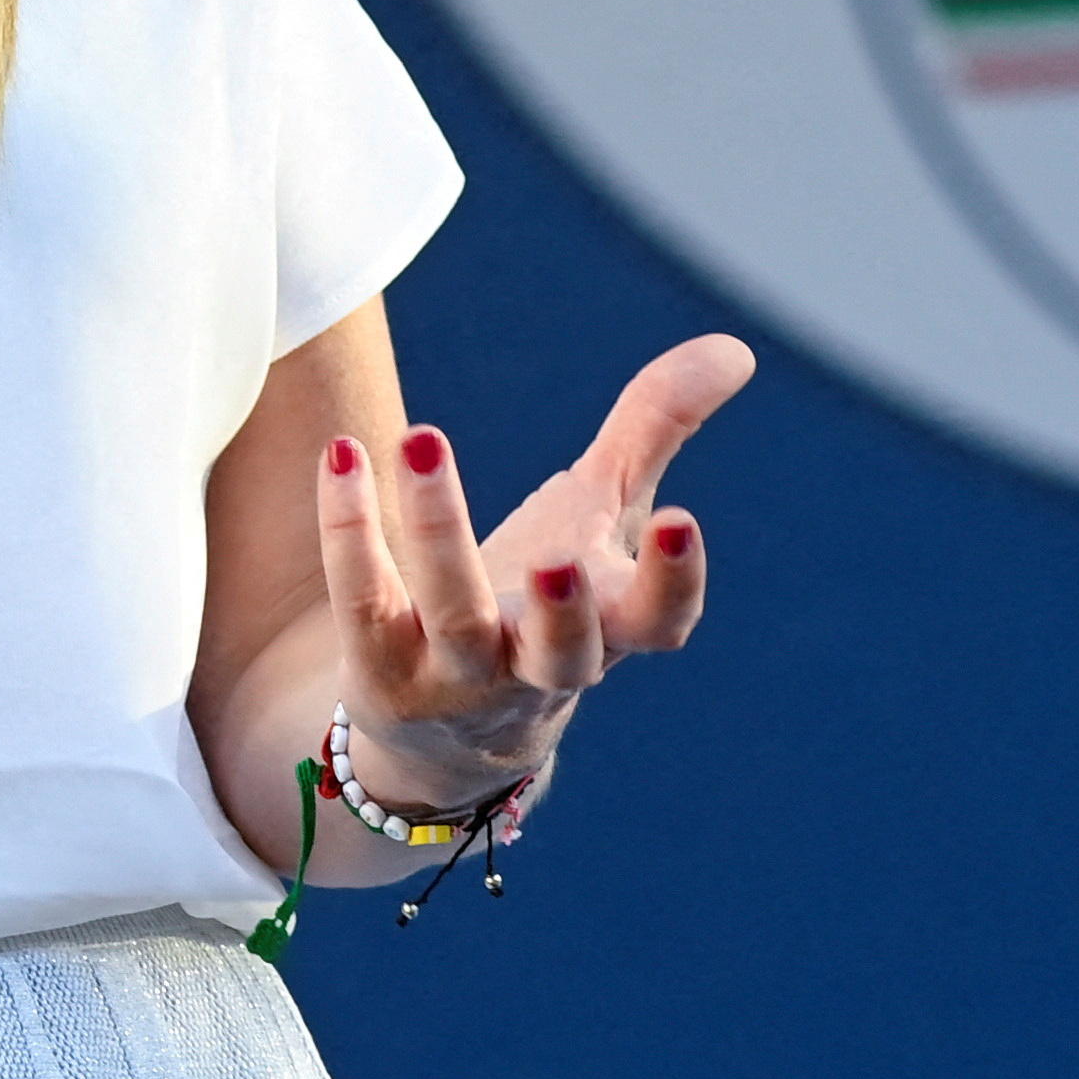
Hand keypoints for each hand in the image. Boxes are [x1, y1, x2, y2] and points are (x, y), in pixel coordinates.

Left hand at [314, 334, 753, 806]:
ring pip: (454, 616)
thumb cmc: (546, 597)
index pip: (659, 623)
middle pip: (560, 654)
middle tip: (559, 560)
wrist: (447, 730)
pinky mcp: (381, 670)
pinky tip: (343, 453)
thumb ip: (656, 428)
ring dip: (439, 528)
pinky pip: (363, 600)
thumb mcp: (603, 513)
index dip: (673, 581)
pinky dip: (351, 527)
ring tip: (423, 437)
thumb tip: (734, 349)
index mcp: (610, 630)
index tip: (680, 521)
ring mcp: (458, 678)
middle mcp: (538, 668)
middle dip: (565, 613)